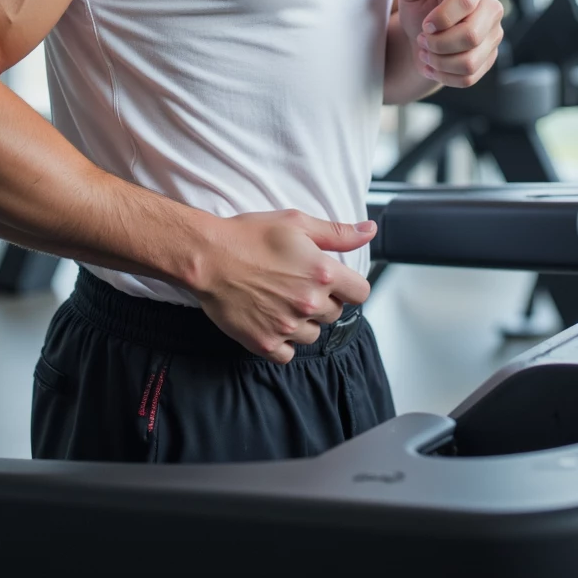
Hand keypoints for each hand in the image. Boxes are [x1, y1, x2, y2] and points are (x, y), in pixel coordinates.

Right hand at [193, 210, 374, 362]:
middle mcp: (309, 303)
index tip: (334, 281)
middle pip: (335, 313)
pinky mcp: (265, 343)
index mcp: (322, 272)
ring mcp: (287, 327)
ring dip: (304, 321)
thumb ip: (337, 233)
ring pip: (313, 335)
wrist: (208, 257)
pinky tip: (272, 320)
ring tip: (282, 300)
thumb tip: (369, 231)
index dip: (349, 285)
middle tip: (297, 283)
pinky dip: (284, 342)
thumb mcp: (296, 223)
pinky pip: (288, 354)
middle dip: (323, 300)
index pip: (361, 293)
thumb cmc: (248, 236)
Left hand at [396, 0, 503, 89]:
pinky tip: (431, 67)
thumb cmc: (422, 3)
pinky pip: (469, 77)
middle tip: (422, 40)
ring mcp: (495, 33)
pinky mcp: (490, 56)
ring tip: (424, 53)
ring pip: (470, 61)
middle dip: (439, 44)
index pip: (465, 2)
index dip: (440, 18)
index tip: (425, 25)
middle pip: (471, 35)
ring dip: (439, 62)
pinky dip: (444, 77)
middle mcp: (493, 7)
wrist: (427, 29)